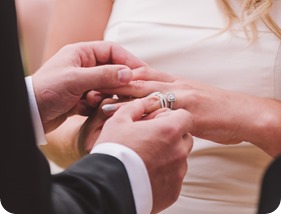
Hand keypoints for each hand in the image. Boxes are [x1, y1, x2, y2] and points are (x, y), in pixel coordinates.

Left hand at [31, 41, 145, 132]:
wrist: (28, 113)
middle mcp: (83, 65)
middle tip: (133, 91)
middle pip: (111, 68)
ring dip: (107, 94)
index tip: (142, 72)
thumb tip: (129, 73)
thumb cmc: (47, 90)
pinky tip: (90, 109)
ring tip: (100, 102)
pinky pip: (98, 99)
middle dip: (120, 80)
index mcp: (81, 53)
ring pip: (106, 85)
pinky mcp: (79, 98)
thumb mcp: (76, 80)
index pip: (112, 50)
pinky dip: (98, 105)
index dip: (128, 60)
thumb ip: (104, 75)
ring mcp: (82, 82)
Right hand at [95, 96, 193, 213]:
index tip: (155, 122)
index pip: (185, 117)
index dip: (170, 117)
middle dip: (171, 135)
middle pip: (184, 137)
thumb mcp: (119, 120)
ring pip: (180, 158)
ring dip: (168, 154)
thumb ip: (138, 106)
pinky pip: (174, 177)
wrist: (107, 188)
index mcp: (169, 130)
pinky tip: (146, 172)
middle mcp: (179, 151)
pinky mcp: (174, 191)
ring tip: (145, 157)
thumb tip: (150, 100)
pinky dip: (164, 174)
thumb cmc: (113, 150)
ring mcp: (178, 173)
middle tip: (149, 139)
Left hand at [102, 66, 280, 155]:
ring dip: (125, 97)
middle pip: (140, 79)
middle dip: (115, 83)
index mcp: (172, 80)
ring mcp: (183, 95)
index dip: (120, 75)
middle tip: (92, 88)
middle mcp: (175, 83)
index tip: (99, 78)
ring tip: (102, 103)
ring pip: (149, 92)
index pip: (142, 73)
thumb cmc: (213, 107)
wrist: (241, 112)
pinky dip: (148, 115)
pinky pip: (167, 112)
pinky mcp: (191, 111)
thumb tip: (149, 101)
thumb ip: (168, 97)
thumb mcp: (187, 97)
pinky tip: (134, 120)